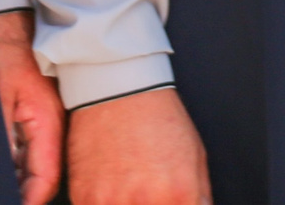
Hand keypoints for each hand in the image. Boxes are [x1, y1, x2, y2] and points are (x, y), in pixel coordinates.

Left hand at [0, 11, 64, 204]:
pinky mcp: (34, 115)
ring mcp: (44, 120)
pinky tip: (1, 171)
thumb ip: (0, 140)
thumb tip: (0, 174)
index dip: (31, 201)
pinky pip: (29, 150)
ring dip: (19, 182)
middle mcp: (51, 125)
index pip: (46, 179)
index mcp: (48, 123)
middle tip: (1, 197)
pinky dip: (15, 166)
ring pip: (36, 165)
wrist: (6, 24)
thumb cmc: (2, 52)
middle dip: (26, 194)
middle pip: (44, 175)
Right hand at [67, 87, 212, 204]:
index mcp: (179, 196)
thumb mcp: (194, 160)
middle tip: (146, 196)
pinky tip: (112, 193)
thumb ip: (199, 199)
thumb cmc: (160, 121)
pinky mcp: (85, 197)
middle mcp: (145, 202)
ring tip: (131, 193)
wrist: (120, 90)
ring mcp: (111, 202)